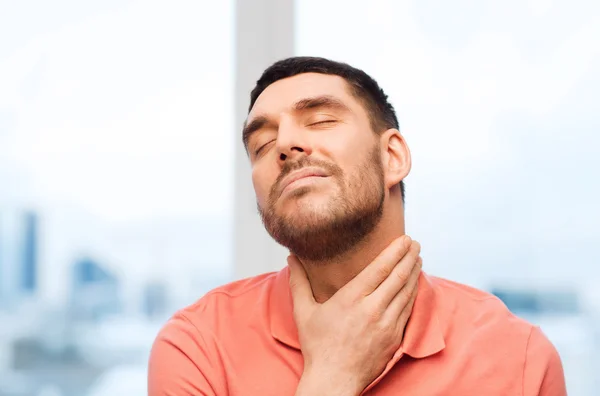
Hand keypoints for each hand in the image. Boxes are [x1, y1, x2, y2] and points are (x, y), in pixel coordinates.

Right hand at [290, 236, 421, 395]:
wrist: (334, 381)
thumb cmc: (318, 347)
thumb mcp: (303, 312)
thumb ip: (298, 282)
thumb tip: (291, 258)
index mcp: (350, 299)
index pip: (380, 268)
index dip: (395, 251)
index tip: (404, 239)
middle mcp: (372, 309)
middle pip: (398, 277)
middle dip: (409, 257)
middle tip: (415, 244)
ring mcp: (386, 325)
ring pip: (407, 292)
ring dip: (414, 273)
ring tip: (418, 259)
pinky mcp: (394, 338)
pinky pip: (408, 310)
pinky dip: (413, 293)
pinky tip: (414, 285)